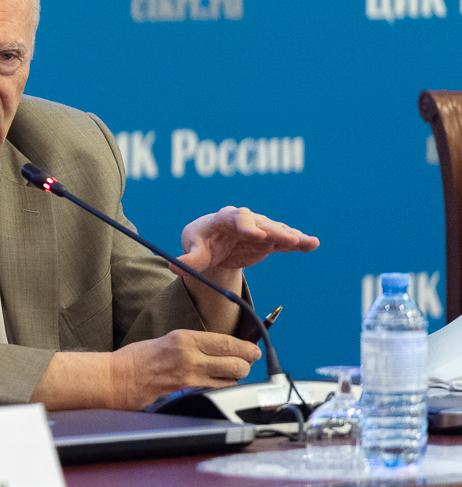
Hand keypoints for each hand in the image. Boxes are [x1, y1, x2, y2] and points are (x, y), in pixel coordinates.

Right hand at [107, 330, 261, 410]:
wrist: (118, 377)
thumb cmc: (138, 359)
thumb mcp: (168, 340)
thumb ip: (194, 344)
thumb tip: (219, 348)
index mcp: (185, 338)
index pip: (227, 342)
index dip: (246, 348)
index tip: (254, 350)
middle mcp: (189, 355)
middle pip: (236, 363)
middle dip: (245, 365)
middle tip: (245, 364)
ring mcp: (188, 375)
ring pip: (230, 379)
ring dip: (234, 378)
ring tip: (229, 375)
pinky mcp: (186, 391)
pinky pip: (215, 390)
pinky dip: (221, 388)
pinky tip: (216, 385)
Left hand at [179, 206, 318, 277]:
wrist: (213, 245)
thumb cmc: (201, 241)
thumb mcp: (194, 248)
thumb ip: (189, 259)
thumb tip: (174, 268)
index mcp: (226, 218)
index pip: (238, 218)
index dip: (247, 225)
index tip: (255, 234)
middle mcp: (247, 221)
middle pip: (263, 223)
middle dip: (274, 231)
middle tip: (288, 239)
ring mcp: (261, 230)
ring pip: (278, 231)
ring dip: (292, 236)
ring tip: (308, 242)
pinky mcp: (270, 242)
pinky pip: (285, 242)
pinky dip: (299, 243)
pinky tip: (313, 244)